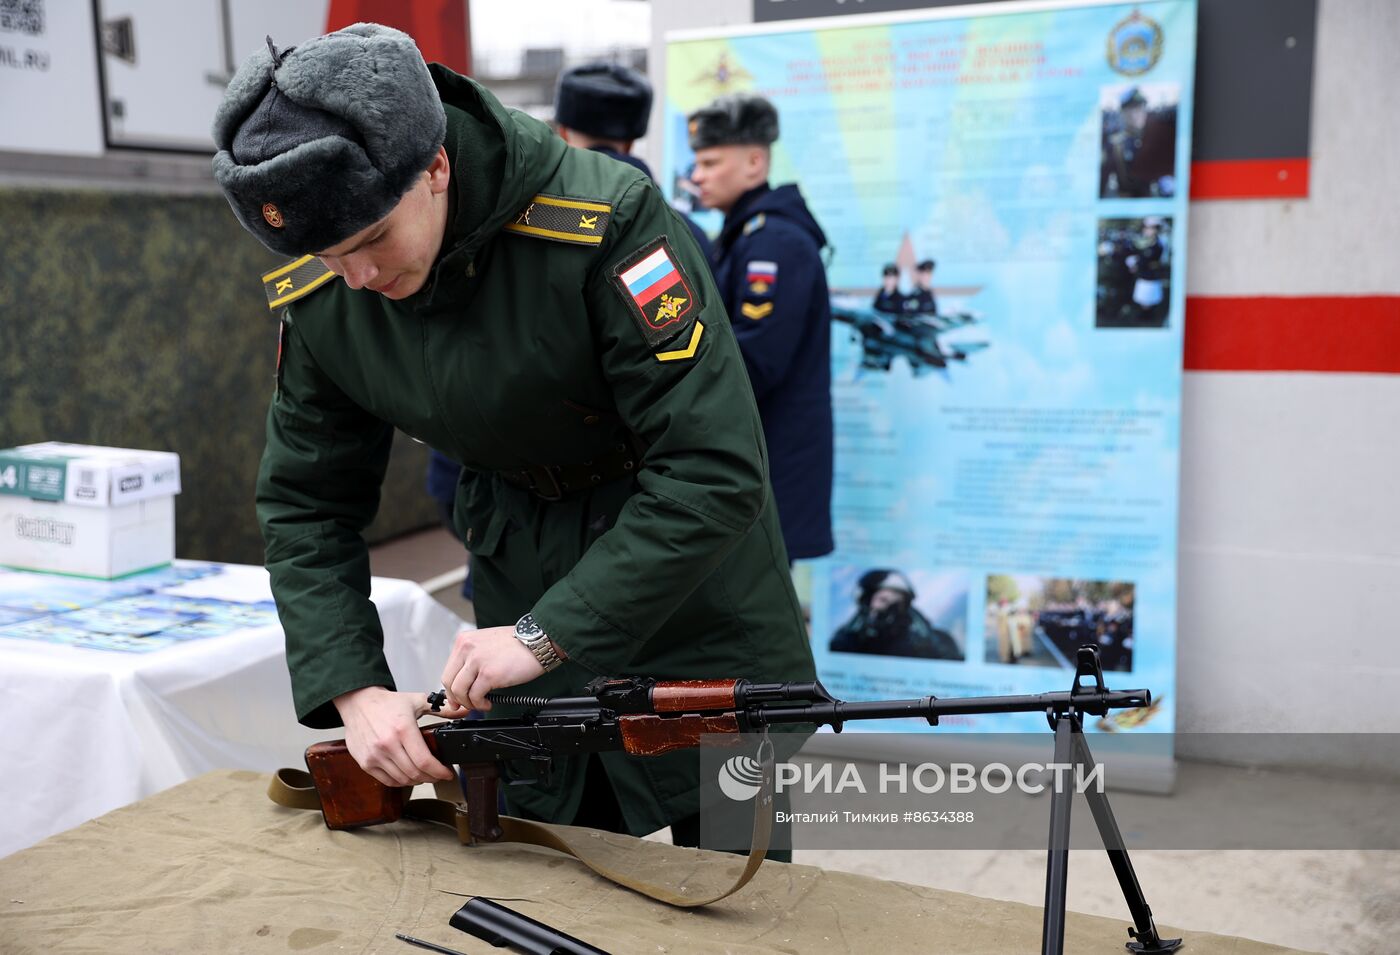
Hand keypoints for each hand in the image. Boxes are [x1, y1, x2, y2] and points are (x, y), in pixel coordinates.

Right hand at [332, 685, 461, 786]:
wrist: (358, 703)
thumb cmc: (387, 703)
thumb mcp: (417, 701)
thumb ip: (442, 708)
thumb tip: (464, 711)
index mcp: (403, 729)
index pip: (425, 761)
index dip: (440, 772)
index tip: (448, 774)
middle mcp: (387, 744)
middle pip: (415, 773)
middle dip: (432, 777)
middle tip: (439, 775)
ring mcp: (375, 755)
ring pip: (402, 779)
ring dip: (417, 781)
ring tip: (425, 775)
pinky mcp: (365, 762)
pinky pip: (388, 780)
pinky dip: (401, 782)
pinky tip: (408, 776)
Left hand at [441, 625, 544, 711]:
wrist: (538, 641)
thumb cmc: (518, 643)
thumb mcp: (487, 643)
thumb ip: (472, 658)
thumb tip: (464, 681)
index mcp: (464, 640)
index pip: (448, 670)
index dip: (451, 688)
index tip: (456, 697)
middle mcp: (467, 648)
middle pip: (449, 682)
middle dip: (457, 698)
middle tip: (466, 705)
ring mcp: (477, 661)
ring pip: (459, 691)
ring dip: (469, 703)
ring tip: (481, 703)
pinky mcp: (488, 674)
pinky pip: (475, 696)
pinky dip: (480, 704)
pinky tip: (488, 703)